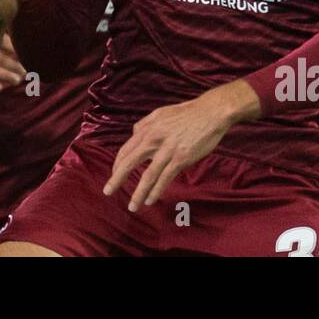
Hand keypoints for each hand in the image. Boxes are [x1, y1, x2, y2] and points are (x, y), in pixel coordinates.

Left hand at [103, 80, 258, 211]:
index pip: (126, 149)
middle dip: (117, 179)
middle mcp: (153, 139)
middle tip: (107, 192)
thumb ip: (145, 124)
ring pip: (147, 175)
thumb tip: (134, 133)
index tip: (114, 175)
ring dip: (138, 193)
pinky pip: (165, 178)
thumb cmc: (187, 113)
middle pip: (129, 162)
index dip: (118, 164)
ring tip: (132, 206)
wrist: (211, 112)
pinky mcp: (180, 158)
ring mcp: (167, 149)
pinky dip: (156, 191)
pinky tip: (150, 200)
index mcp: (147, 128)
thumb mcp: (161, 114)